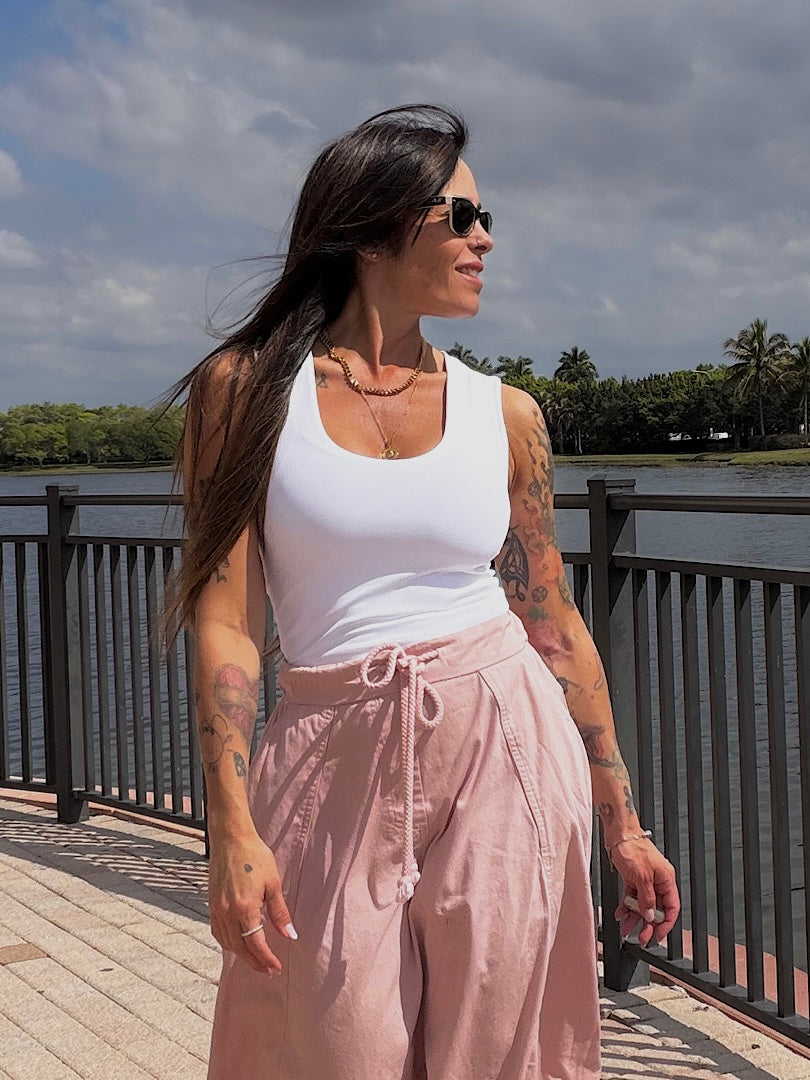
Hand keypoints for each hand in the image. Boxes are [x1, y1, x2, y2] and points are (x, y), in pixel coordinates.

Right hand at [207, 831, 296, 975]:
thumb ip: (280, 912)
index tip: (276, 967)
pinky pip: (218, 932)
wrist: (231, 839)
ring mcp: (216, 909)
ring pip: (227, 943)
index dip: (266, 959)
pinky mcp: (211, 904)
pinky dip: (228, 943)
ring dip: (241, 955)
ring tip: (255, 960)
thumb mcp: (273, 883)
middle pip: (239, 948)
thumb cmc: (254, 856)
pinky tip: (237, 943)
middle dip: (254, 962)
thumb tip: (290, 935)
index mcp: (244, 908)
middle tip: (268, 970)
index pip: (255, 944)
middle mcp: (227, 913)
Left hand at [610, 839, 679, 947]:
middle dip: (649, 925)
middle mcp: (657, 881)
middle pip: (656, 909)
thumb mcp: (641, 876)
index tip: (658, 935)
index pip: (671, 907)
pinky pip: (632, 897)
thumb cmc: (632, 847)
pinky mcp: (633, 878)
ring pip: (642, 905)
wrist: (617, 832)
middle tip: (642, 938)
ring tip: (626, 929)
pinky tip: (621, 913)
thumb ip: (646, 898)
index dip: (666, 923)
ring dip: (635, 918)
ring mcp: (645, 880)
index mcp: (666, 879)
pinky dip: (626, 906)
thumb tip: (650, 915)